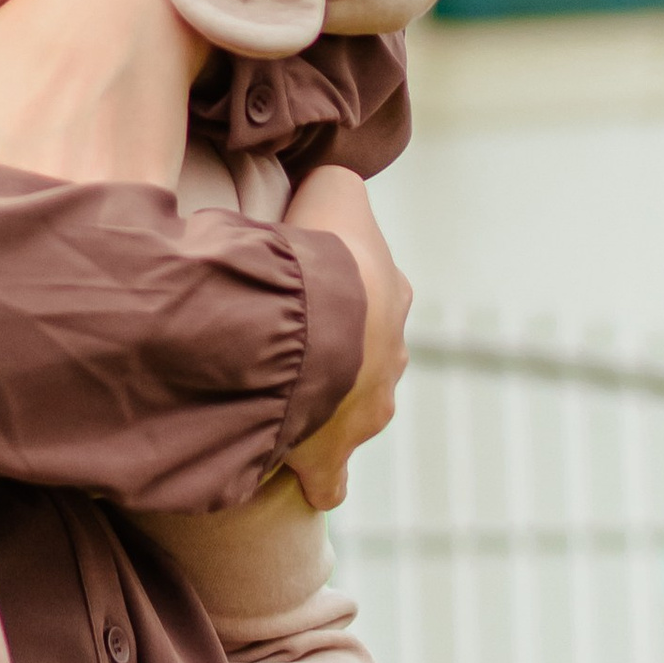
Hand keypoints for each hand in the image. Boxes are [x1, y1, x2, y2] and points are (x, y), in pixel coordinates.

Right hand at [280, 163, 411, 509]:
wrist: (321, 316)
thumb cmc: (327, 250)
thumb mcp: (335, 188)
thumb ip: (335, 185)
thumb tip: (326, 184)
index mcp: (390, 298)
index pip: (374, 299)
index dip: (340, 298)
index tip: (304, 298)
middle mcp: (390, 357)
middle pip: (363, 360)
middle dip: (333, 360)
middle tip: (285, 350)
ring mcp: (367, 410)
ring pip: (347, 413)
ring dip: (319, 407)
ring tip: (273, 398)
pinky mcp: (333, 452)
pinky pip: (327, 478)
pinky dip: (311, 477)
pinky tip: (285, 472)